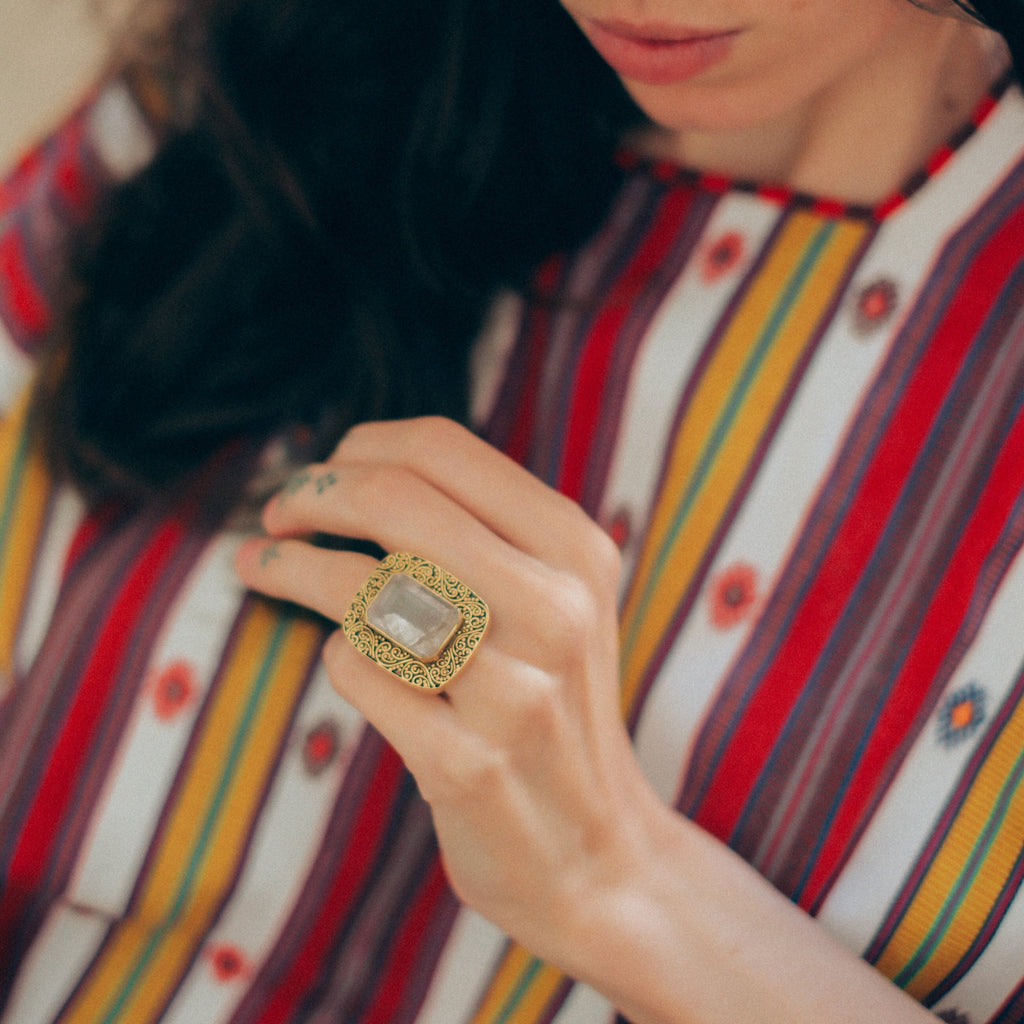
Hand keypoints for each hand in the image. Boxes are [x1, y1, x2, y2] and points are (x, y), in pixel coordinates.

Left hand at [235, 417, 663, 969]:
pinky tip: (353, 668)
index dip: (360, 448)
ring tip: (261, 567)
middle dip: (311, 495)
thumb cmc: (549, 702)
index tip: (323, 475)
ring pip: (364, 587)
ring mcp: (516, 690)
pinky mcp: (468, 763)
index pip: (441, 448)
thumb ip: (479, 531)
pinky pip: (358, 672)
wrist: (597, 850)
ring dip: (293, 569)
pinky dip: (340, 659)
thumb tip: (353, 472)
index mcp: (576, 549)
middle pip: (393, 501)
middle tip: (276, 515)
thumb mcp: (554, 600)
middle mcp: (556, 609)